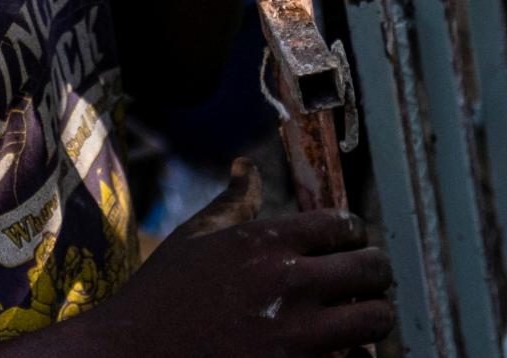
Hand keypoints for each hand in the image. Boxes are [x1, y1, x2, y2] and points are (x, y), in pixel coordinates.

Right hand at [88, 162, 394, 355]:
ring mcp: (293, 335)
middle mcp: (286, 284)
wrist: (131, 354)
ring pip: (375, 320)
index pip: (343, 225)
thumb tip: (246, 166)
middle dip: (372, 274)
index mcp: (264, 243)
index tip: (347, 244)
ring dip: (372, 318)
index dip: (353, 233)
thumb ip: (233, 202)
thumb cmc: (161, 295)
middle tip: (362, 282)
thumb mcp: (194, 238)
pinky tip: (336, 353)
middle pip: (372, 269)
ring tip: (356, 320)